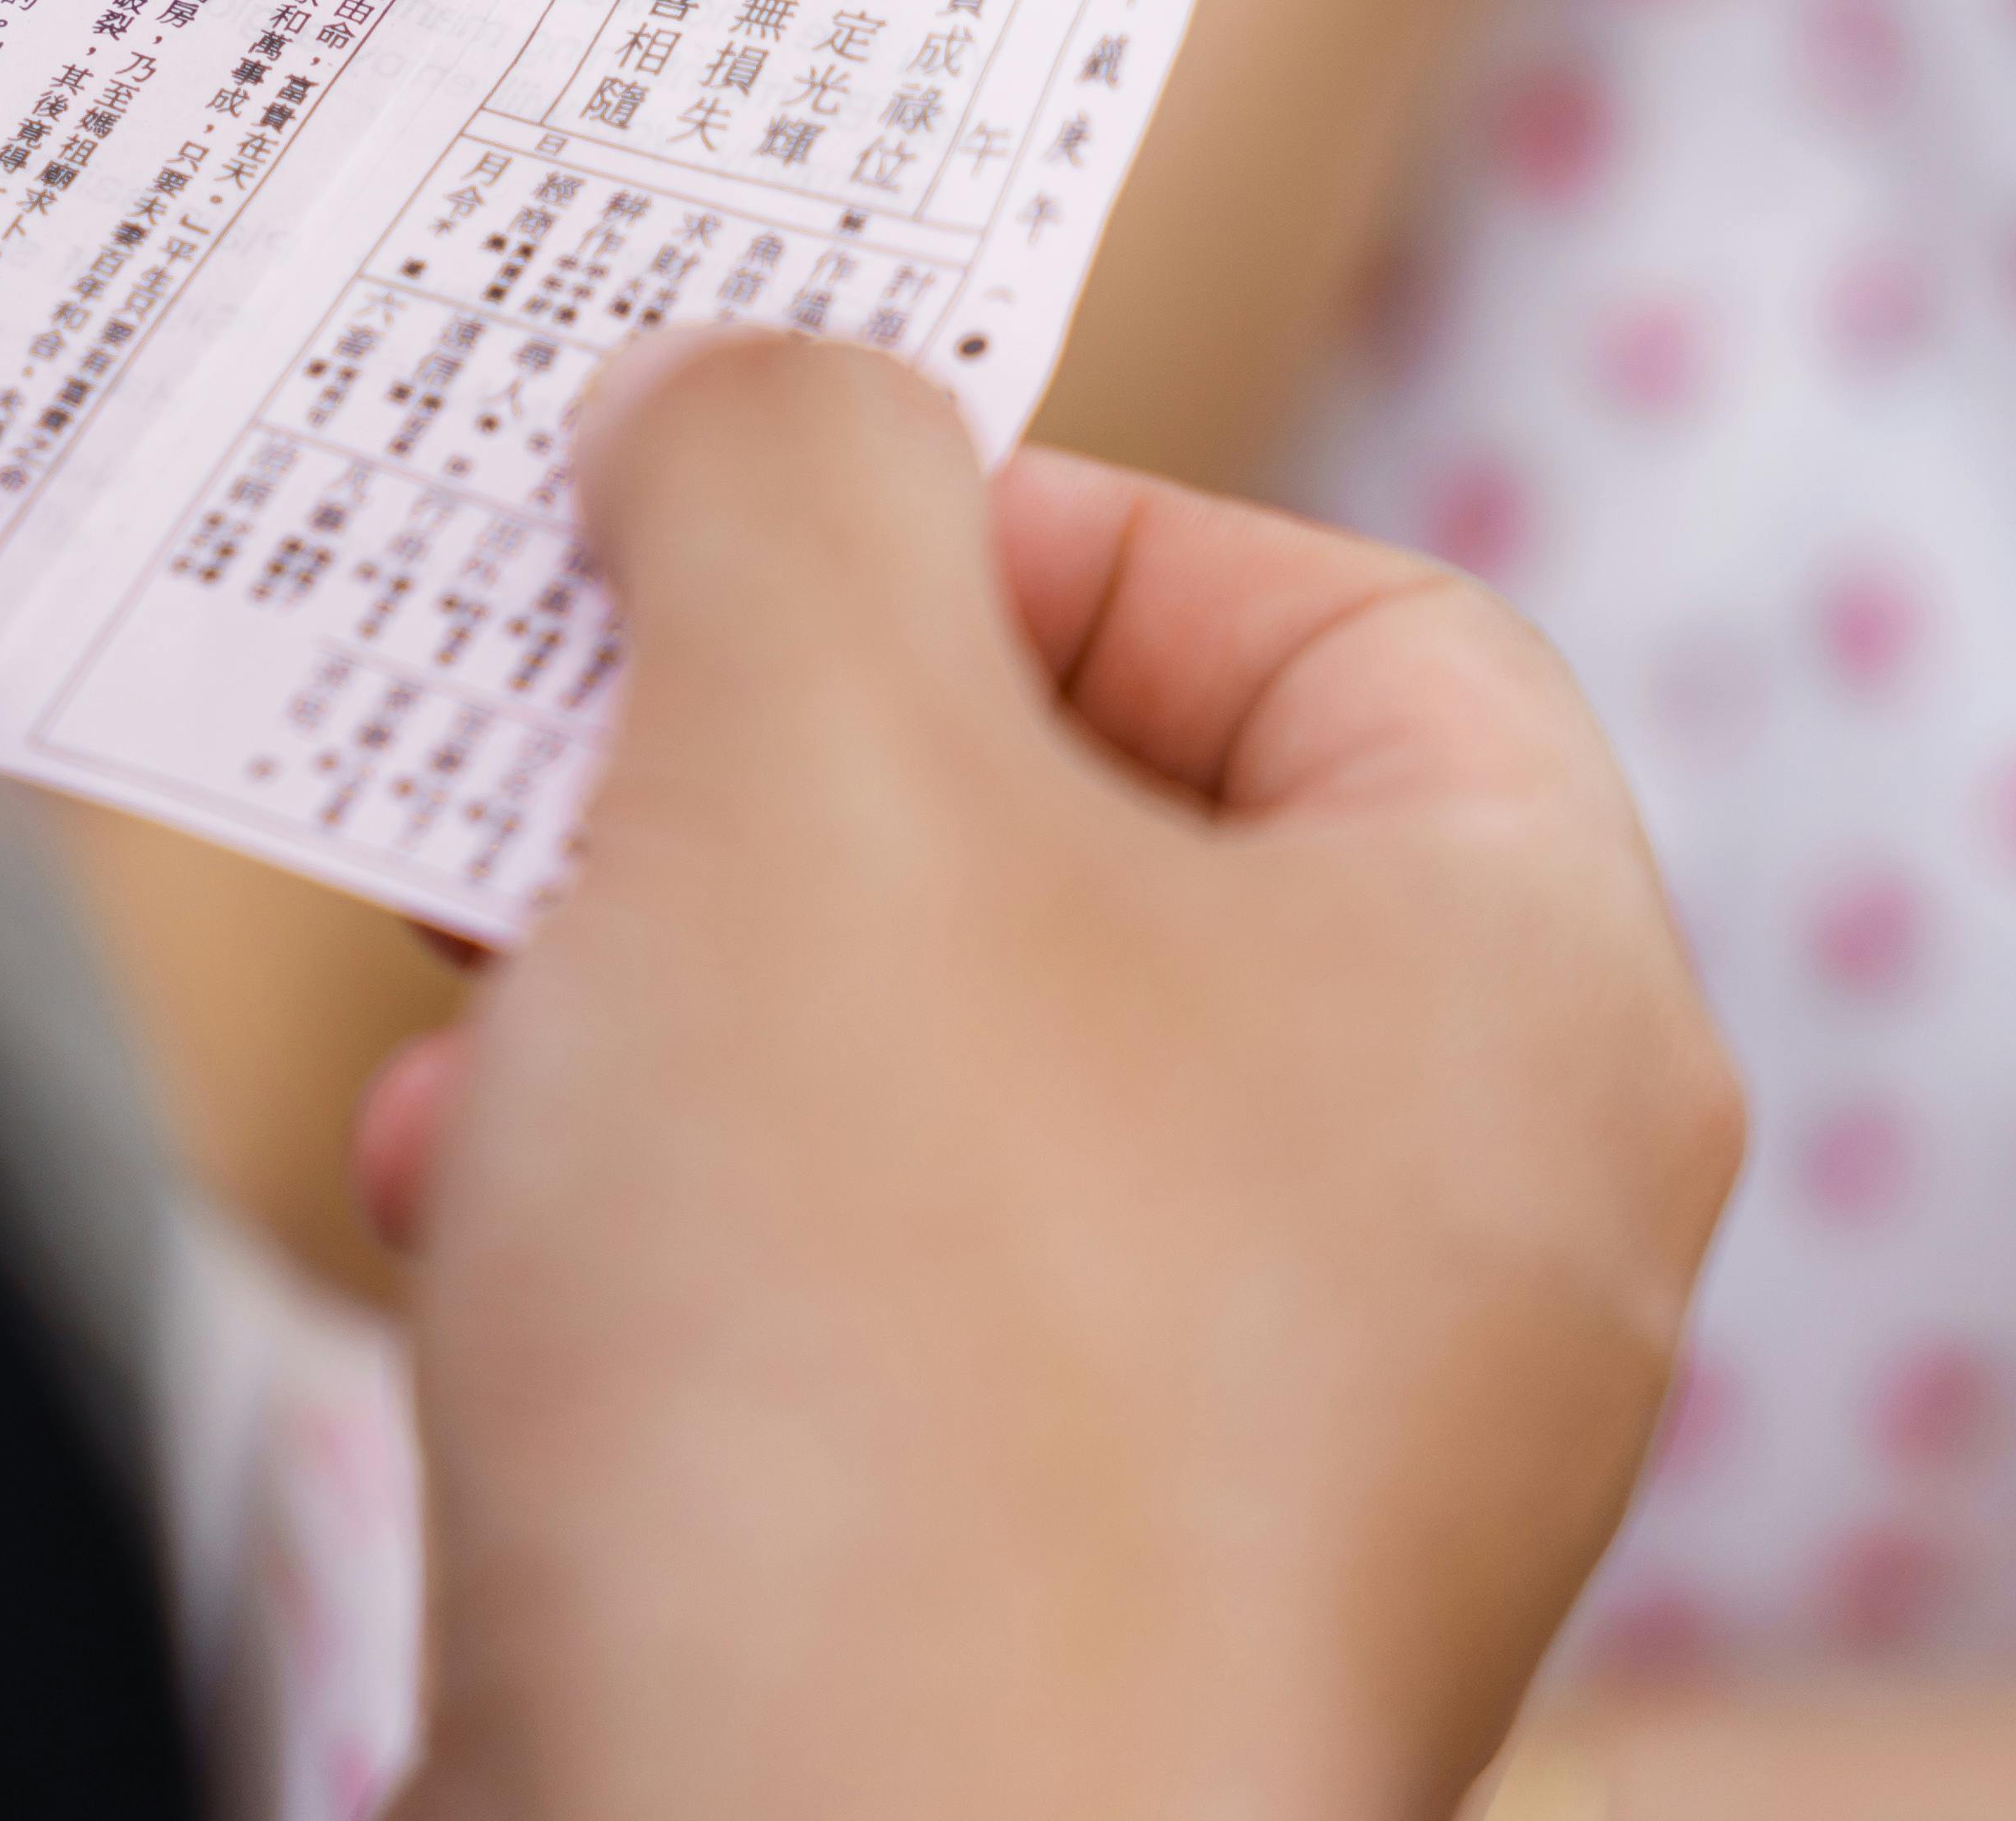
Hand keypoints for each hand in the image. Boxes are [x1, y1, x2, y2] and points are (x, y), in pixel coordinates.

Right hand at [372, 335, 1740, 1820]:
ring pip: (939, 1088)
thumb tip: (744, 398)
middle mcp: (1453, 1250)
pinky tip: (487, 1231)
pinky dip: (666, 1230)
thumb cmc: (886, 1356)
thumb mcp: (803, 760)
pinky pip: (863, 1322)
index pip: (1345, 619)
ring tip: (486, 1002)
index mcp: (1529, 1008)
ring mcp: (1257, 1466)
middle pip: (1099, 851)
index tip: (765, 528)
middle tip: (559, 729)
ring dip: (671, 995)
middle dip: (773, 773)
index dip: (1039, 518)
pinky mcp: (1039, 1617)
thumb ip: (780, 480)